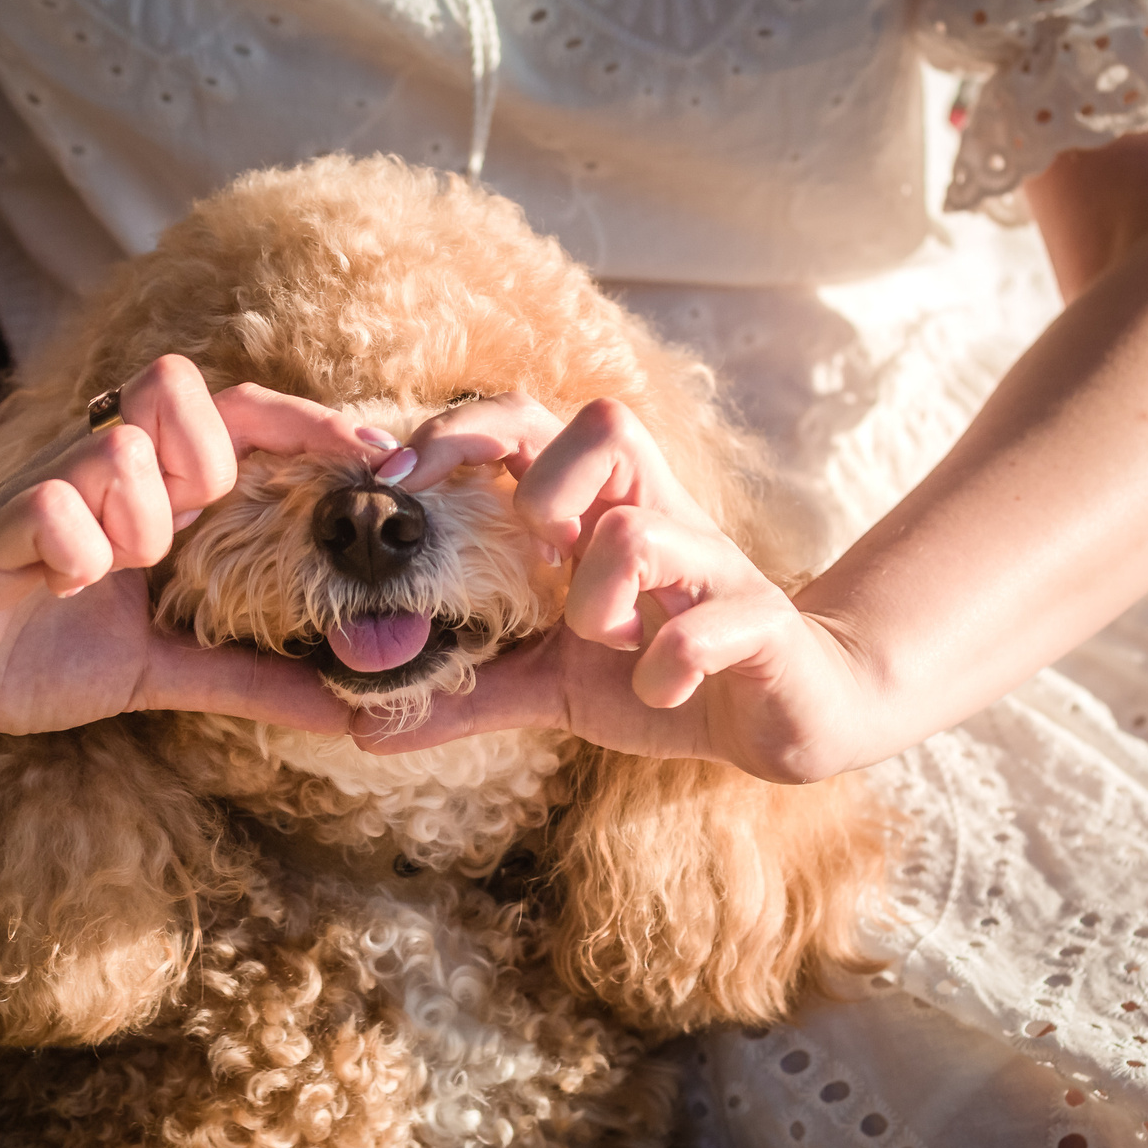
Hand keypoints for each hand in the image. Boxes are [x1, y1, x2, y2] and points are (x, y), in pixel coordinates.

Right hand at [0, 356, 388, 741]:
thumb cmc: (31, 654)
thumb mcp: (160, 673)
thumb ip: (250, 679)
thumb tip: (353, 708)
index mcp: (146, 492)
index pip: (237, 415)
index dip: (304, 422)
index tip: (374, 460)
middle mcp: (95, 469)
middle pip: (183, 392)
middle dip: (204, 466)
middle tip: (178, 542)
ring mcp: (41, 491)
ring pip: (120, 446)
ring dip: (137, 518)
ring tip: (110, 577)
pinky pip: (51, 506)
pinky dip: (74, 548)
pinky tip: (65, 588)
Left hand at [363, 393, 874, 781]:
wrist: (788, 713)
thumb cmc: (663, 677)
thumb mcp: (553, 684)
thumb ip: (468, 692)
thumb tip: (359, 725)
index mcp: (602, 512)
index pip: (529, 423)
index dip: (462, 431)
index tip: (399, 481)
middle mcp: (659, 516)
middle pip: (604, 422)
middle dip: (545, 487)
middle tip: (538, 554)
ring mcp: (711, 565)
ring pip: (637, 532)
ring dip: (598, 600)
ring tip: (605, 644)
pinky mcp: (757, 623)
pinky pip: (698, 626)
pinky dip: (664, 665)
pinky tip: (660, 690)